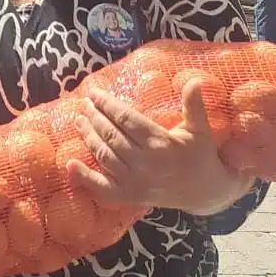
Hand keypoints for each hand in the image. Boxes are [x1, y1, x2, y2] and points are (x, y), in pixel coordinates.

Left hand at [69, 82, 254, 215]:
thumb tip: (194, 80)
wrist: (205, 193)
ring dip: (88, 137)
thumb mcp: (200, 130)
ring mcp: (134, 182)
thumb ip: (194, 105)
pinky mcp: (129, 196)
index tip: (95, 93)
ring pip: (104, 155)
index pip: (126, 119)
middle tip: (84, 103)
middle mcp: (144, 163)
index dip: (108, 105)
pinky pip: (102, 187)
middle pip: (111, 135)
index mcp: (160, 143)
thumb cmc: (201, 156)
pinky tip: (70, 164)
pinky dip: (84, 177)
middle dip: (94, 117)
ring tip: (79, 121)